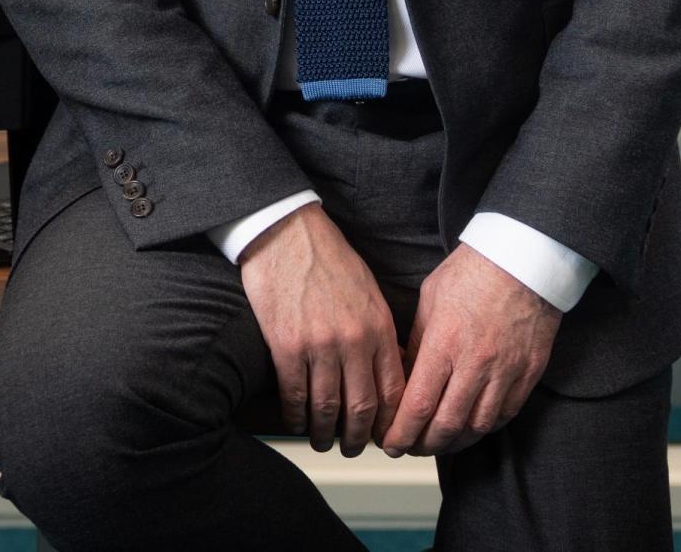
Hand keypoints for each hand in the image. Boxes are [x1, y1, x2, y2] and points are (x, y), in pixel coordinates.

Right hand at [239, 203, 404, 456]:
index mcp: (378, 326)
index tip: (382, 436)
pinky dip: (295, 417)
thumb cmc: (328, 257)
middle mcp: (354, 341)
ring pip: (327, 410)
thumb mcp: (368, 290)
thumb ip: (380, 330)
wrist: (286, 232)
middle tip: (350, 447)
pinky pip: (294, 397)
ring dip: (324, 434)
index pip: (394, 391)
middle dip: (357, 438)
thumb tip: (388, 368)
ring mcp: (320, 346)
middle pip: (362, 410)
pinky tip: (295, 421)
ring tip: (322, 441)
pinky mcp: (287, 347)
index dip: (389, 423)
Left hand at [381, 243, 562, 457]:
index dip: (401, 433)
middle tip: (411, 446)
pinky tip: (471, 424)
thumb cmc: (474, 270)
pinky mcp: (528, 373)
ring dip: (454, 441)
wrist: (524, 256)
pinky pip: (505, 415)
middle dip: (423, 444)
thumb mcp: (431, 298)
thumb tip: (407, 375)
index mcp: (445, 342)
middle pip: (446, 426)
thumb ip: (419, 341)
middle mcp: (475, 364)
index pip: (418, 406)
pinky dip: (485, 426)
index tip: (391, 442)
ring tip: (438, 440)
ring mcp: (506, 371)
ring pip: (476, 427)